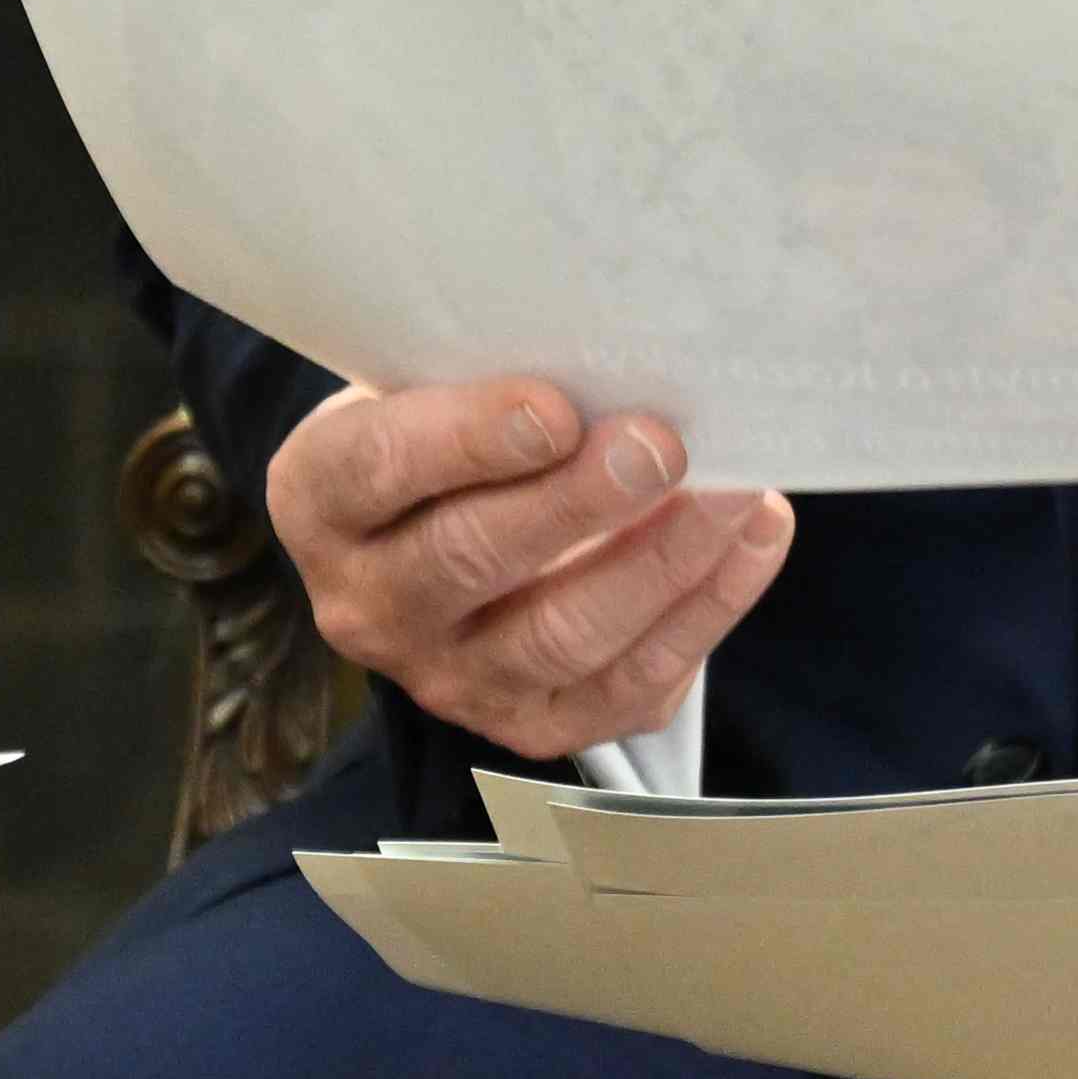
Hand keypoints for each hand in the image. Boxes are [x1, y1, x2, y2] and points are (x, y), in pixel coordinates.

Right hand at [262, 376, 797, 762]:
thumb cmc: (447, 427)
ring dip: (662, 562)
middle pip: (470, 561)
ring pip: (561, 638)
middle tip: (661, 445)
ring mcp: (451, 680)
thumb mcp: (428, 383)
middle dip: (578, 503)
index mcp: (321, 501)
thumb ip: (490, 375)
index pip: (380, 470)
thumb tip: (617, 350)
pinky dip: (707, 609)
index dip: (468, 440)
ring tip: (735, 492)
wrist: (441, 530)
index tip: (556, 408)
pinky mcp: (534, 727)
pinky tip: (756, 536)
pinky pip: (630, 685)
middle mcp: (369, 606)